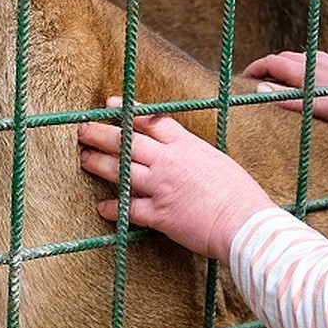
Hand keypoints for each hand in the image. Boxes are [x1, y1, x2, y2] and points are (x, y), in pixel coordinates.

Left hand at [77, 102, 275, 262]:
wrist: (245, 222)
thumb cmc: (239, 194)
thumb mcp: (217, 160)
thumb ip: (194, 154)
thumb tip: (183, 153)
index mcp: (186, 145)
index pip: (151, 121)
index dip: (127, 111)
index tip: (109, 105)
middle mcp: (169, 162)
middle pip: (127, 141)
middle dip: (100, 133)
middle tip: (82, 129)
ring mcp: (161, 187)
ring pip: (121, 170)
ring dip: (98, 163)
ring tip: (84, 158)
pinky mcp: (159, 214)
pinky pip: (128, 209)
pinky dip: (113, 208)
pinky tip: (102, 207)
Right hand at [242, 51, 327, 135]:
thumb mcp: (314, 106)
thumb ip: (286, 98)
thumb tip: (258, 88)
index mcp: (304, 70)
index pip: (271, 62)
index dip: (255, 68)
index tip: (243, 76)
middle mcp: (315, 60)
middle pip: (284, 56)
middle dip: (268, 64)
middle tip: (258, 77)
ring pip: (301, 56)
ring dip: (285, 63)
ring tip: (280, 75)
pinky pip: (317, 57)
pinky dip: (304, 62)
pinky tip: (311, 72)